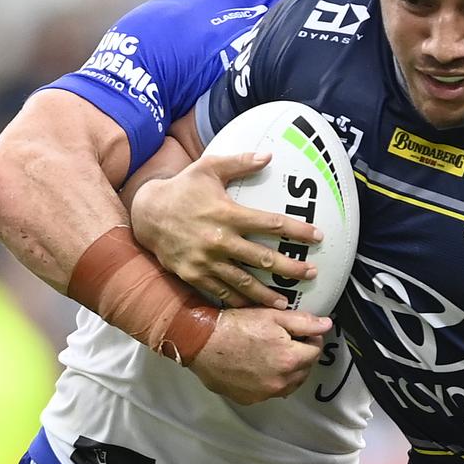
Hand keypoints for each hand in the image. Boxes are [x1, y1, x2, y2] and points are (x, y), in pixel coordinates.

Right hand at [131, 152, 320, 307]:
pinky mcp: (193, 276)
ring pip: (243, 282)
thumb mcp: (208, 168)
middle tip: (312, 273)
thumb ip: (240, 162)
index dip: (296, 230)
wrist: (146, 214)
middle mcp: (218, 240)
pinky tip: (254, 309)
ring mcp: (205, 261)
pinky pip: (220, 293)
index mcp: (226, 214)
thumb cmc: (183, 188)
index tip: (318, 236)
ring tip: (287, 302)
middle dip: (290, 268)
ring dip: (267, 294)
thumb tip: (269, 155)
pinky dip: (239, 302)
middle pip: (262, 258)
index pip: (270, 223)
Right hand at [189, 307, 330, 404]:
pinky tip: (261, 367)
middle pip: (305, 369)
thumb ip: (304, 322)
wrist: (201, 342)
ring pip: (290, 383)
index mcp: (290, 359)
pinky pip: (270, 391)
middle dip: (302, 355)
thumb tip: (326, 325)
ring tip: (276, 354)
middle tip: (288, 341)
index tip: (302, 332)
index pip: (316, 350)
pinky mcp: (250, 399)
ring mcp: (264, 393)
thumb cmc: (235, 326)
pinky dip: (272, 381)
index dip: (311, 338)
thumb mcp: (273, 316)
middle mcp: (280, 381)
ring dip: (290, 370)